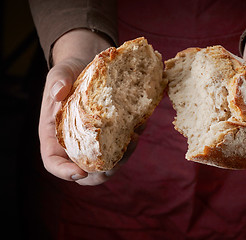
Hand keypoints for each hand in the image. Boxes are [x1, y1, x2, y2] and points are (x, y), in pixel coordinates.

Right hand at [38, 29, 135, 184]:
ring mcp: (94, 140)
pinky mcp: (111, 134)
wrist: (89, 64)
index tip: (80, 172)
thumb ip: (57, 81)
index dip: (64, 172)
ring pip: (106, 163)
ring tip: (133, 140)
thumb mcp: (61, 72)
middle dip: (101, 173)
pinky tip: (138, 129)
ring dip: (122, 159)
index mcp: (55, 134)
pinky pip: (120, 148)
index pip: (53, 162)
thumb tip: (59, 92)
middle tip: (116, 161)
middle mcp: (75, 142)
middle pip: (84, 170)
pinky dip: (130, 144)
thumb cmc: (71, 72)